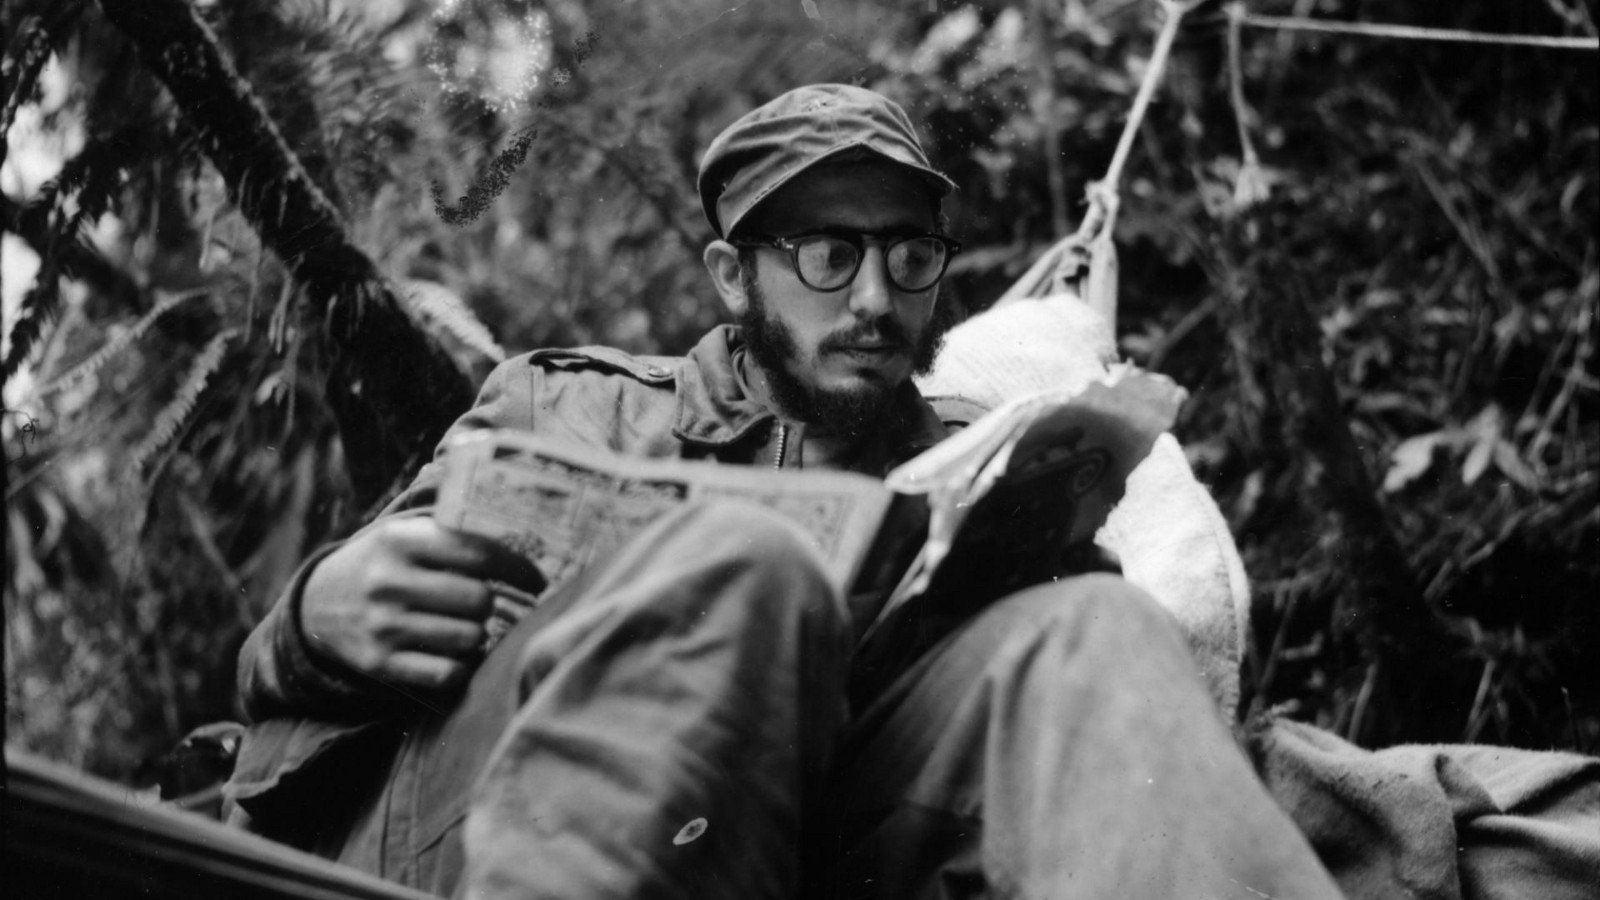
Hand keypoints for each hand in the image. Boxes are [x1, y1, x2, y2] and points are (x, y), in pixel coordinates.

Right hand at [299, 516, 542, 691]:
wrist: (316, 605)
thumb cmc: (382, 565)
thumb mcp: (403, 534)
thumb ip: (452, 530)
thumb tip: (527, 535)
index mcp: (400, 540)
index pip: (476, 552)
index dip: (517, 568)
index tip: (536, 579)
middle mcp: (388, 582)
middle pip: (477, 599)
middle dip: (493, 604)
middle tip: (493, 605)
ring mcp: (382, 626)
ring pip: (468, 638)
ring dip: (480, 636)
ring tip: (472, 628)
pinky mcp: (379, 664)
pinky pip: (447, 674)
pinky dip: (463, 667)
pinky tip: (458, 655)